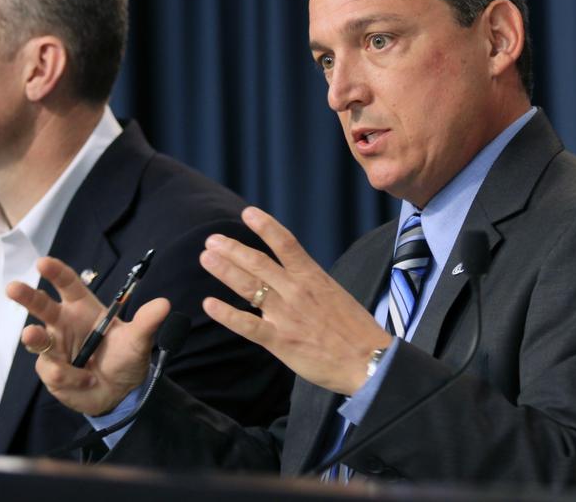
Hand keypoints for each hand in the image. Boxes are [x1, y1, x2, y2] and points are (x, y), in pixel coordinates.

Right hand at [6, 256, 170, 416]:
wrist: (120, 393)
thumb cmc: (126, 358)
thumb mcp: (138, 340)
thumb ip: (147, 322)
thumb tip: (164, 304)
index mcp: (83, 309)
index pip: (68, 285)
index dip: (55, 272)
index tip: (43, 262)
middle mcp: (64, 325)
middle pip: (40, 306)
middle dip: (26, 296)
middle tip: (13, 287)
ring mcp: (54, 348)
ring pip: (37, 339)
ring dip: (35, 337)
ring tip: (33, 334)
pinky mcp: (50, 371)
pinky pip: (54, 371)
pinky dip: (71, 377)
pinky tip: (86, 381)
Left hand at [201, 206, 391, 395]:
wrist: (368, 361)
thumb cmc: (356, 331)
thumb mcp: (336, 295)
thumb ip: (312, 285)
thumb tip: (295, 276)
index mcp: (314, 277)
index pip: (286, 243)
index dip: (265, 226)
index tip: (247, 213)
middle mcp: (297, 291)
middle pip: (258, 262)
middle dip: (232, 249)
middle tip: (211, 240)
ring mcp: (287, 315)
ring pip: (249, 287)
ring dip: (225, 270)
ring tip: (206, 258)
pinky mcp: (280, 341)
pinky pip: (247, 325)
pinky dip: (226, 314)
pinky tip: (208, 305)